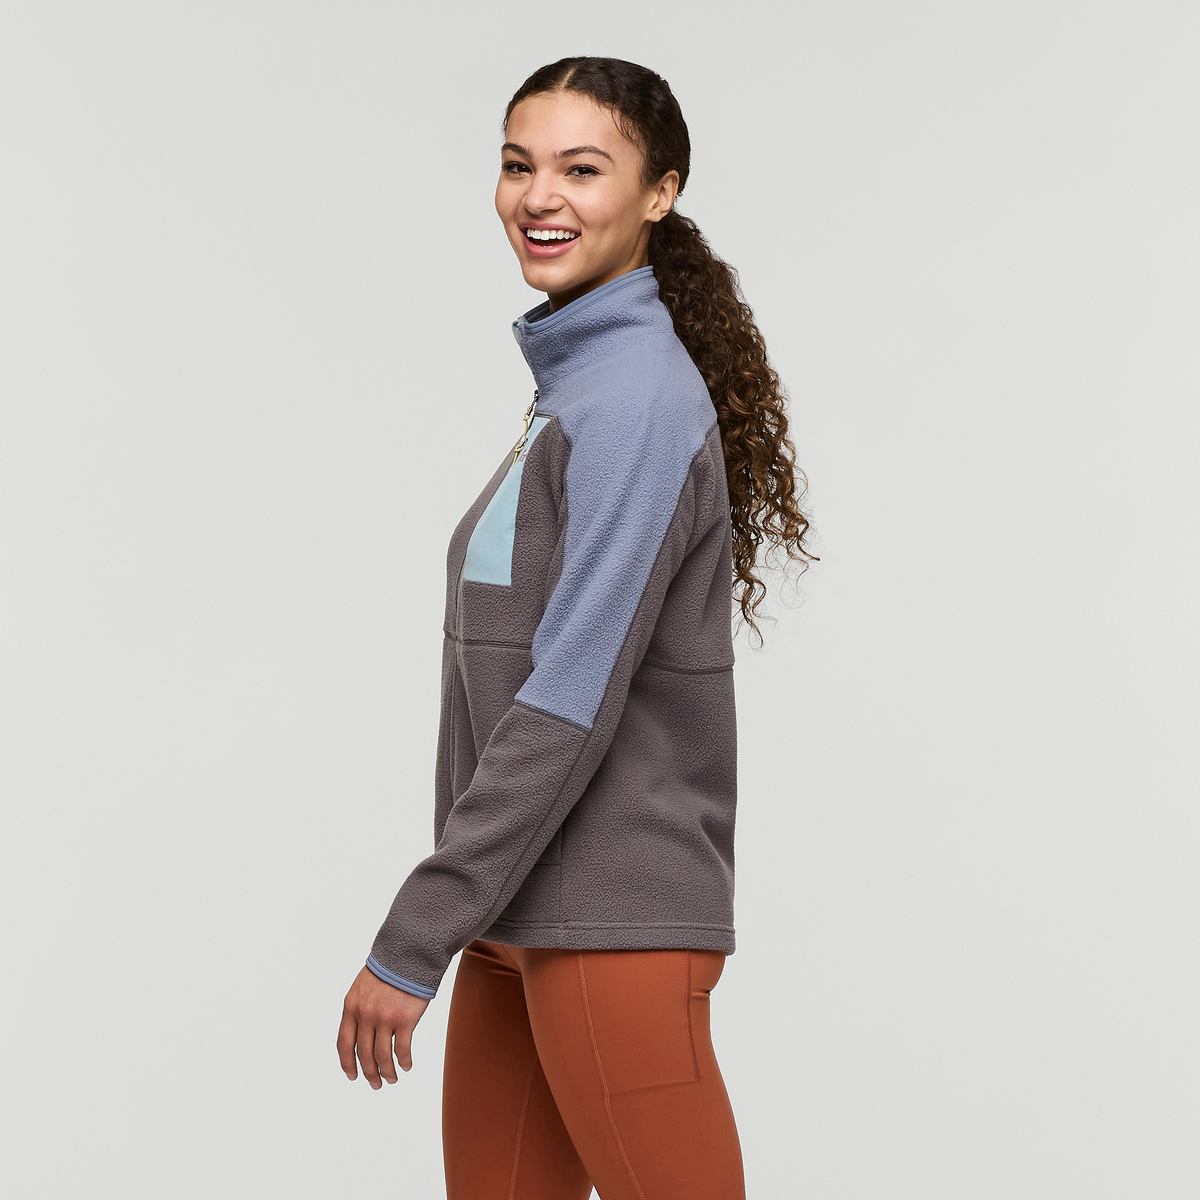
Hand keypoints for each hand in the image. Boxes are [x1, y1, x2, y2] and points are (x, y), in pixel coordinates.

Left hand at [337, 965, 430, 1087]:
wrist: (409, 952)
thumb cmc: (389, 969)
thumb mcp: (364, 987)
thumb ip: (359, 1009)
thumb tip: (362, 1035)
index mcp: (351, 1006)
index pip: (344, 1044)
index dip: (347, 1064)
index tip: (352, 1076)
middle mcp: (365, 1014)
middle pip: (364, 1054)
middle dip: (369, 1073)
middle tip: (376, 1085)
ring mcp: (385, 1017)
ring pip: (382, 1056)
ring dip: (387, 1072)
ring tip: (392, 1079)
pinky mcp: (405, 1019)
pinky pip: (402, 1049)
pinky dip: (404, 1061)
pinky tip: (407, 1066)